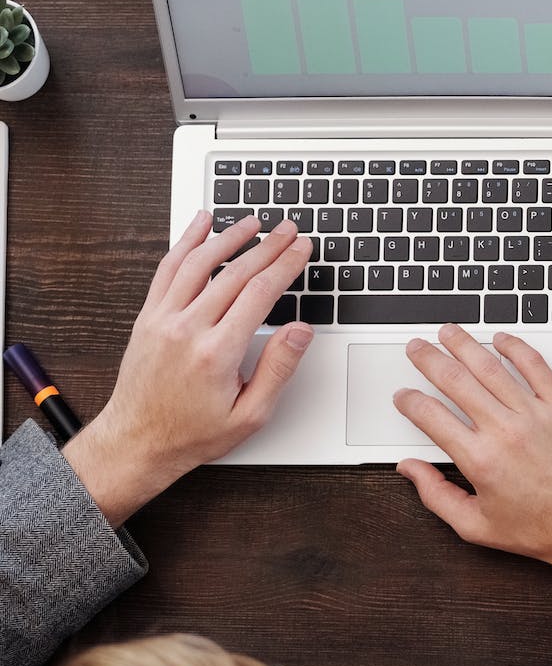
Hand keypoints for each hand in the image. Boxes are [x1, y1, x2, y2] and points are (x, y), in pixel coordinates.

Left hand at [63, 213, 313, 526]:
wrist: (135, 443)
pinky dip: (185, 242)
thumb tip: (300, 330)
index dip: (286, 264)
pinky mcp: (147, 318)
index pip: (260, 292)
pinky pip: (167, 269)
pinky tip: (200, 224)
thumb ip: (278, 368)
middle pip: (235, 272)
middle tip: (289, 230)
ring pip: (198, 262)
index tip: (302, 248)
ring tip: (252, 222)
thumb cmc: (191, 433)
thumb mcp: (250, 414)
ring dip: (229, 236)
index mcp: (216, 353)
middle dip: (267, 246)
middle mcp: (187, 329)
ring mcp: (162, 320)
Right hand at [395, 327, 551, 595]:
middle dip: (430, 360)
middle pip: (457, 381)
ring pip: (493, 367)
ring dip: (466, 345)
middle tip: (417, 348)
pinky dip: (517, 348)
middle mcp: (506, 430)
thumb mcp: (476, 526)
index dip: (410, 401)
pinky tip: (501, 338)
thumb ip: (436, 495)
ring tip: (449, 332)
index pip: (431, 417)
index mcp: (480, 459)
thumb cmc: (542, 529)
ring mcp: (537, 413)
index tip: (403, 395)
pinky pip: (537, 366)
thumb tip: (410, 469)